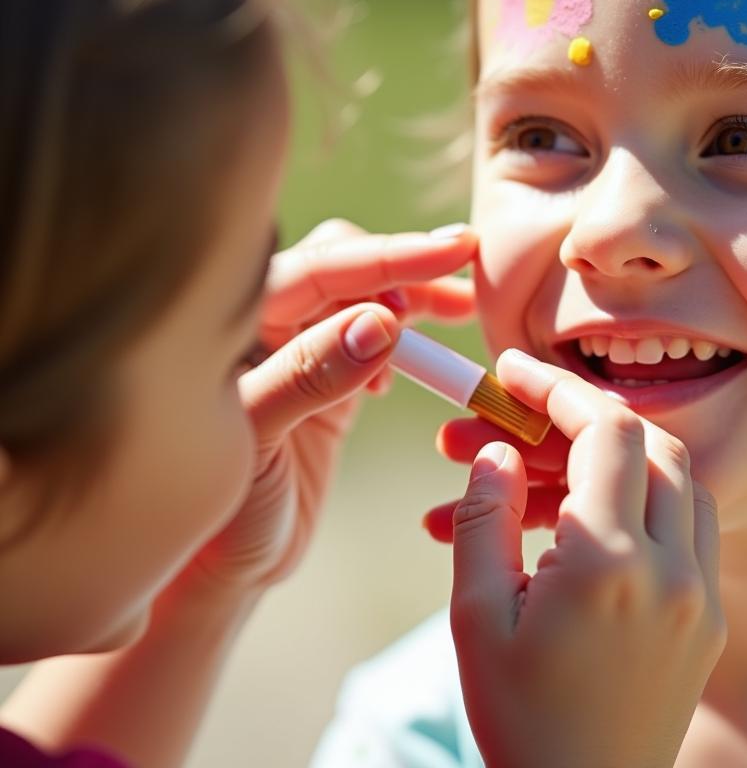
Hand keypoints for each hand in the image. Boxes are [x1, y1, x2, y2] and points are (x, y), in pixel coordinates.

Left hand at [187, 220, 476, 591]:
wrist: (219, 567)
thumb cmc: (214, 510)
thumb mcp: (255, 439)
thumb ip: (307, 376)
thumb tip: (379, 323)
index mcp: (242, 320)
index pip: (323, 267)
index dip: (391, 255)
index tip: (452, 249)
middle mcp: (271, 323)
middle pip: (349, 267)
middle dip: (408, 270)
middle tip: (463, 287)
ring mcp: (305, 350)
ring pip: (369, 299)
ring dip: (418, 301)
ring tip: (463, 313)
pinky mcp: (332, 381)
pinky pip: (378, 340)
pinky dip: (409, 340)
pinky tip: (418, 363)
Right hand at [450, 350, 724, 767]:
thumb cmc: (519, 721)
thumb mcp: (476, 617)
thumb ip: (484, 518)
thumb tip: (494, 450)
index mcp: (611, 565)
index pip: (606, 430)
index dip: (557, 388)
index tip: (511, 373)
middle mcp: (673, 570)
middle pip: (646, 442)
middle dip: (577, 418)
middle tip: (512, 426)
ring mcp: (701, 595)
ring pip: (674, 478)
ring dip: (611, 457)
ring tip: (531, 479)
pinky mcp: (709, 618)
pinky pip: (684, 526)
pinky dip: (636, 500)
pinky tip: (575, 520)